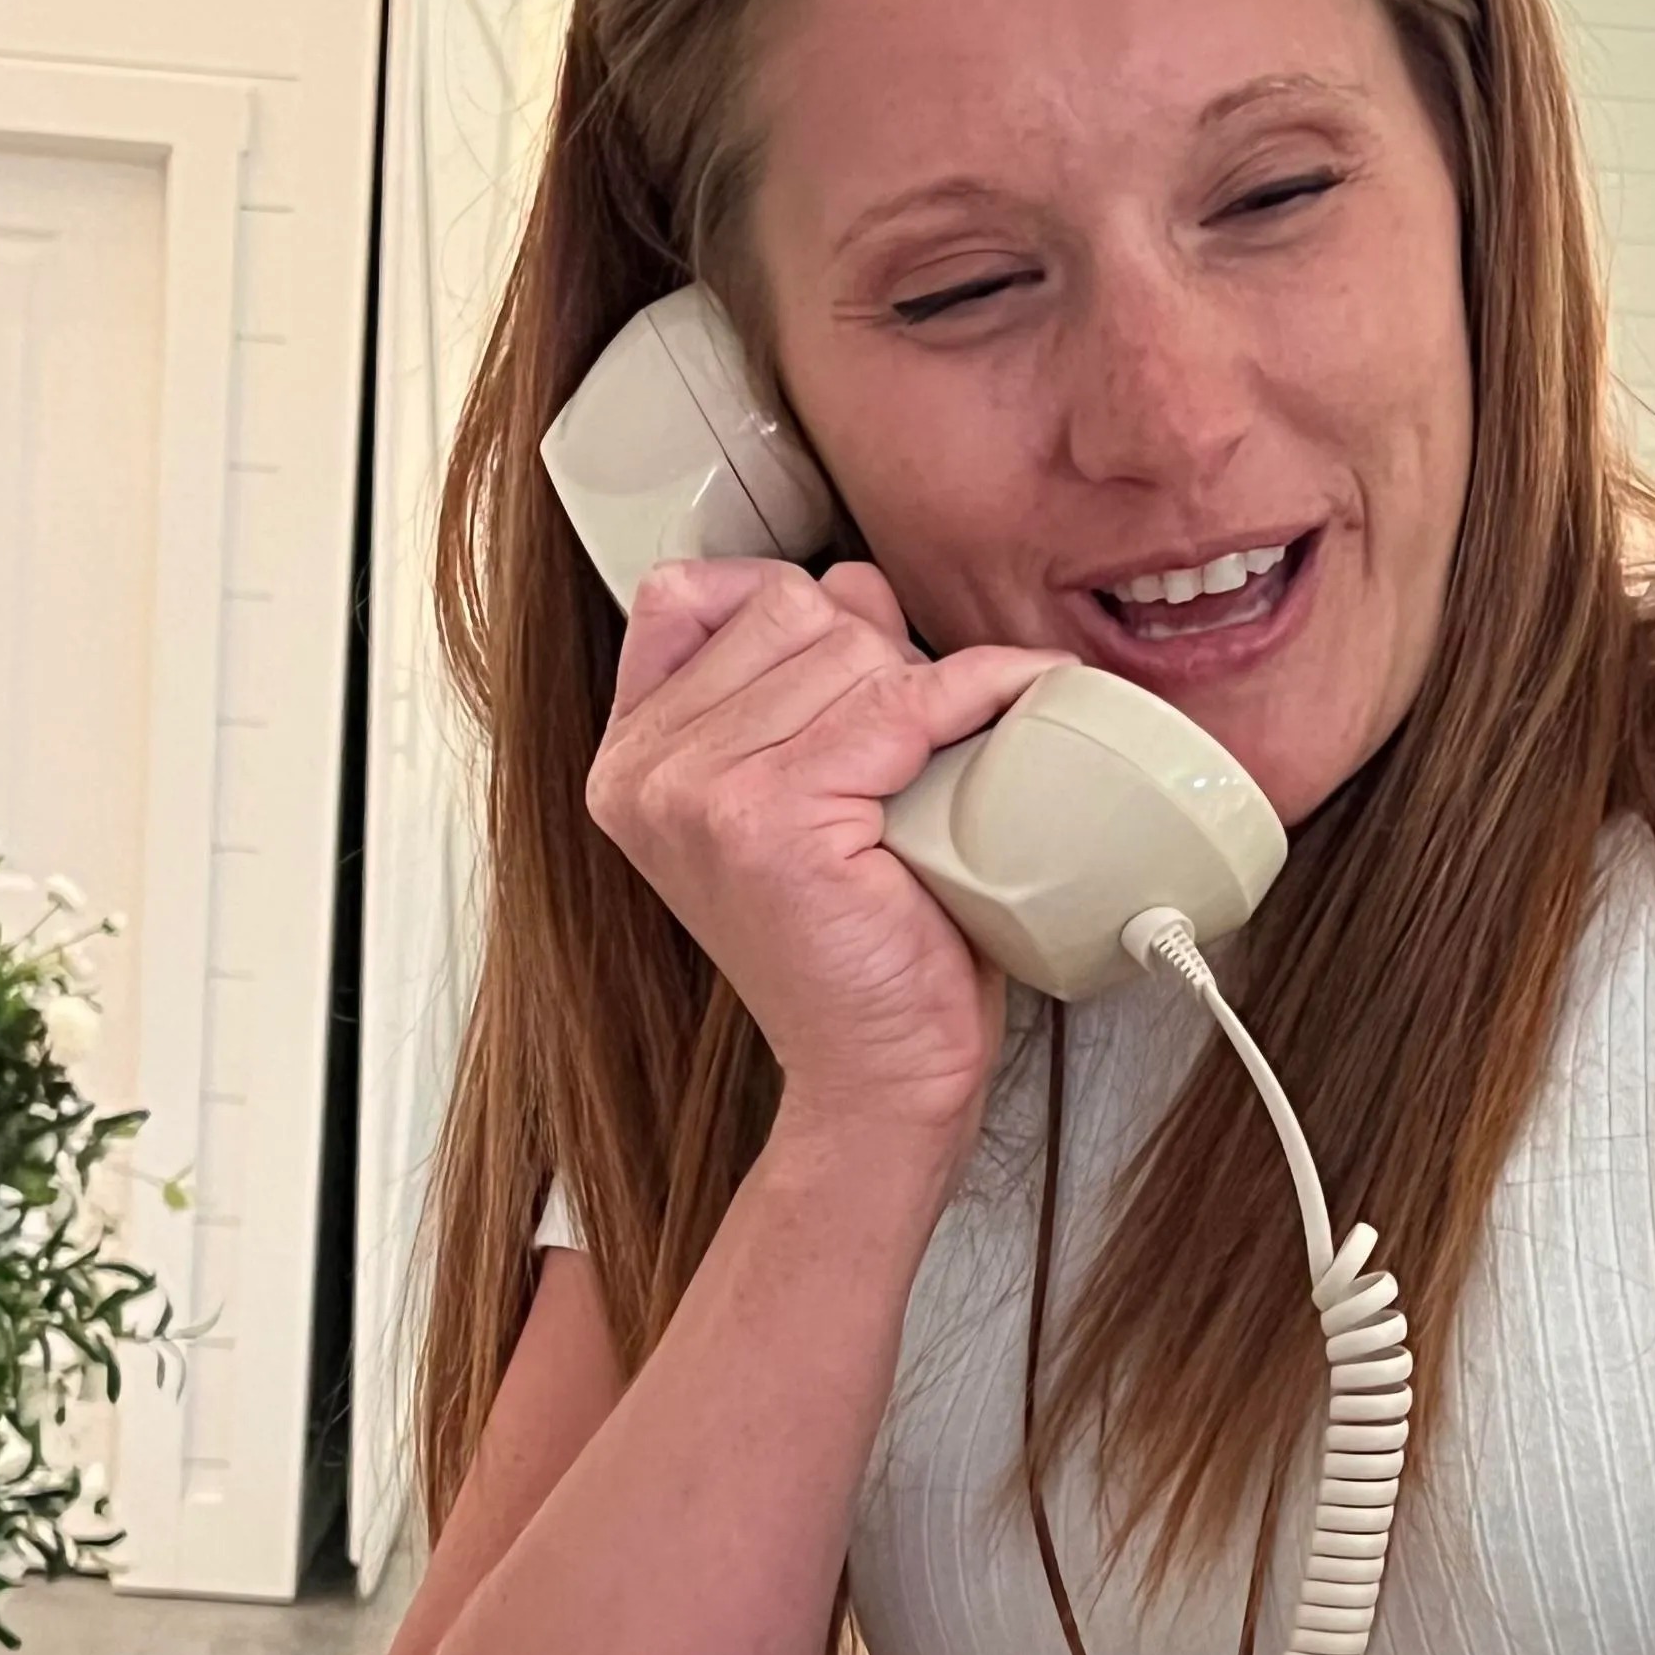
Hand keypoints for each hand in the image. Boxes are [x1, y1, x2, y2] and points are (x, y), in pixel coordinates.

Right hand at [594, 554, 1066, 1150]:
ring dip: (919, 691)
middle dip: (868, 657)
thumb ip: (798, 683)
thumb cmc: (855, 949)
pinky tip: (1024, 697)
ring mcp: (700, 792)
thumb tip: (852, 580)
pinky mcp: (775, 817)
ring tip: (929, 775)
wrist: (876, 1075)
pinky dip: (985, 690)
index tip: (843, 666)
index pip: (694, 595)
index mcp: (630, 762)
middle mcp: (645, 773)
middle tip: (904, 752)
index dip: (786, 611)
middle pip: (785, 610)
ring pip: (848, 648)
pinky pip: (907, 701)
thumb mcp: (801, 792)